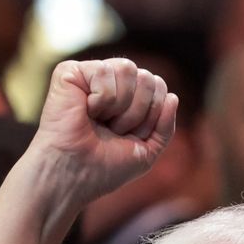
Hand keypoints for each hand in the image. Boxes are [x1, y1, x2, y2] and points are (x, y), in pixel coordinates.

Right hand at [0, 58, 177, 243]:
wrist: (74, 175)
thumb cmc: (104, 167)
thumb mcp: (147, 151)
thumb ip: (166, 126)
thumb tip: (173, 96)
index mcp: (129, 97)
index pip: (159, 87)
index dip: (152, 115)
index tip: (129, 136)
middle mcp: (111, 82)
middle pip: (148, 77)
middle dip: (137, 112)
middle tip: (113, 130)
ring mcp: (91, 74)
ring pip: (129, 69)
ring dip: (120, 106)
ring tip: (100, 120)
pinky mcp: (70, 71)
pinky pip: (106, 71)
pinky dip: (102, 99)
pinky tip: (85, 111)